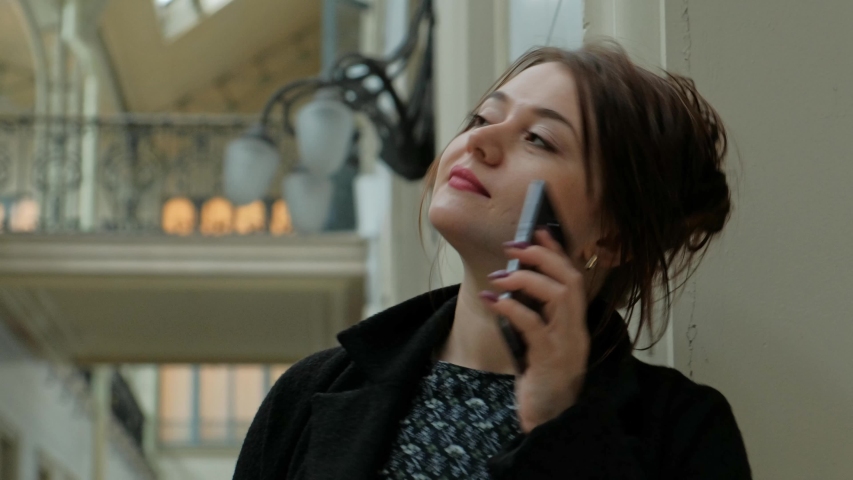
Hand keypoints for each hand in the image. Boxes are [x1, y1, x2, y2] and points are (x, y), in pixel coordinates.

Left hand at [481, 228, 590, 432]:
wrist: (548, 423)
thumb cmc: (540, 382)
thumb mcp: (538, 344)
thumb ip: (534, 317)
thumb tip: (510, 285)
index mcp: (575, 325)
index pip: (574, 277)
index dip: (557, 251)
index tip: (539, 230)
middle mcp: (576, 331)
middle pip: (570, 280)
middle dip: (543, 257)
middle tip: (514, 247)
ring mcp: (566, 345)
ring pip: (558, 296)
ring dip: (526, 279)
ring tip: (498, 277)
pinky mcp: (549, 360)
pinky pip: (532, 324)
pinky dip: (510, 307)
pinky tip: (491, 301)